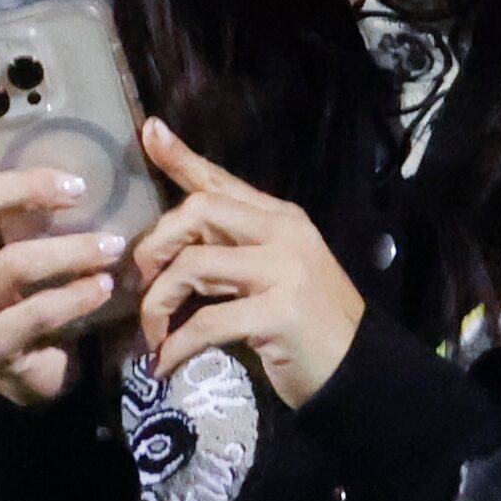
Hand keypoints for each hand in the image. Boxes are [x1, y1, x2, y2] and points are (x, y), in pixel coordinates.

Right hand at [0, 112, 125, 406]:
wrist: (32, 369)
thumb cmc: (36, 288)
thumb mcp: (29, 240)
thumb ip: (33, 200)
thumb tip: (64, 135)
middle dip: (25, 189)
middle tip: (78, 186)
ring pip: (12, 264)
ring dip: (70, 253)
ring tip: (112, 247)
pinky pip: (33, 316)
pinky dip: (74, 299)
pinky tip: (103, 289)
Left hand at [132, 118, 365, 407]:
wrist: (358, 369)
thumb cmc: (308, 322)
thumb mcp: (275, 271)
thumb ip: (232, 247)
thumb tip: (172, 238)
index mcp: (281, 218)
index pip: (221, 180)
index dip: (181, 157)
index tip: (149, 131)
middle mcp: (283, 233)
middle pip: (200, 211)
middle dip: (155, 244)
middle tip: (141, 281)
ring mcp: (284, 271)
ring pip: (194, 266)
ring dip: (158, 303)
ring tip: (152, 333)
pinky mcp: (279, 313)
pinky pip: (206, 323)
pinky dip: (176, 345)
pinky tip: (165, 362)